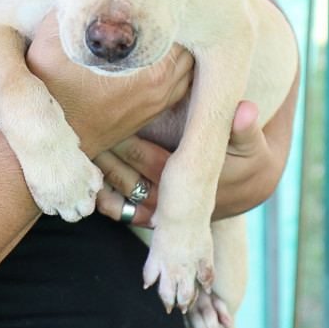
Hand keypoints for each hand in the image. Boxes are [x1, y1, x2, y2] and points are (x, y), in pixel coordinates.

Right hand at [26, 11, 193, 159]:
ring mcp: (161, 99)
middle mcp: (162, 80)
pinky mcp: (155, 112)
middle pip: (185, 39)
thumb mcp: (55, 35)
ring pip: (187, 62)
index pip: (172, 17)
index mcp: (149, 60)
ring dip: (176, 45)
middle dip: (171, 20)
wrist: (52, 135)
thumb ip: (79, 5)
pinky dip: (176, 67)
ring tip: (159, 26)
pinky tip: (160, 54)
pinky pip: (181, 83)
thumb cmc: (50, 86)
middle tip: (158, 2)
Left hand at [96, 92, 294, 223]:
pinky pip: (124, 212)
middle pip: (128, 177)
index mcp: (192, 179)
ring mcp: (162, 211)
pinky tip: (85, 181)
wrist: (251, 189)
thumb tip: (247, 111)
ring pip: (121, 194)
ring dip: (98, 174)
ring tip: (76, 151)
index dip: (126, 142)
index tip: (105, 121)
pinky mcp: (155, 216)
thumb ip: (245, 127)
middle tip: (79, 129)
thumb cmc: (249, 157)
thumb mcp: (252, 143)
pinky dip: (103, 200)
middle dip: (104, 155)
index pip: (151, 160)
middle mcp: (173, 200)